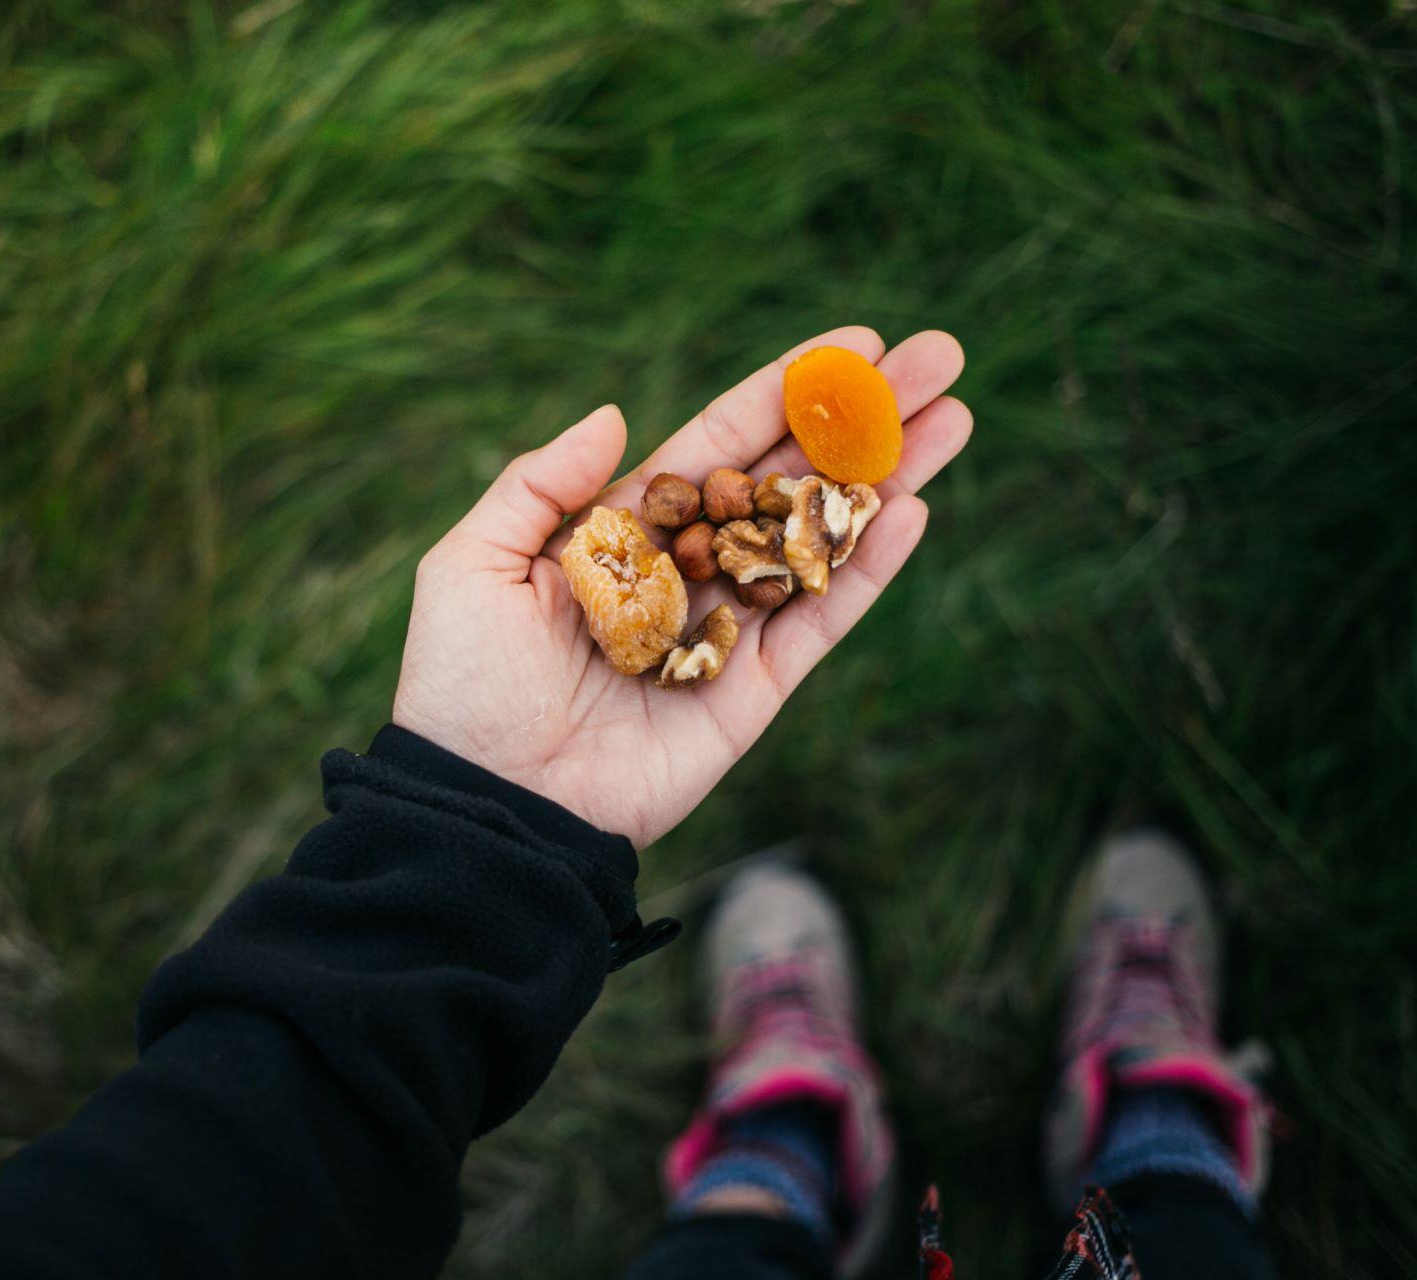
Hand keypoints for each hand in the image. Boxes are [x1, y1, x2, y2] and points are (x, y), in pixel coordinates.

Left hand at [392, 327, 968, 847]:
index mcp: (625, 531)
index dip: (787, 394)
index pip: (722, 443)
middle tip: (938, 360)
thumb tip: (616, 414)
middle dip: (864, 422)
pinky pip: (819, 623)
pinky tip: (914, 511)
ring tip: (953, 418)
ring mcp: (725, 631)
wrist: (488, 802)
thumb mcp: (473, 562)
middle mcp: (686, 572)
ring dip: (888, 481)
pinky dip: (867, 570)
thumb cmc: (463, 684)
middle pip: (790, 480)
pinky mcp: (751, 693)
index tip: (854, 346)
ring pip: (820, 541)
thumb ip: (541, 484)